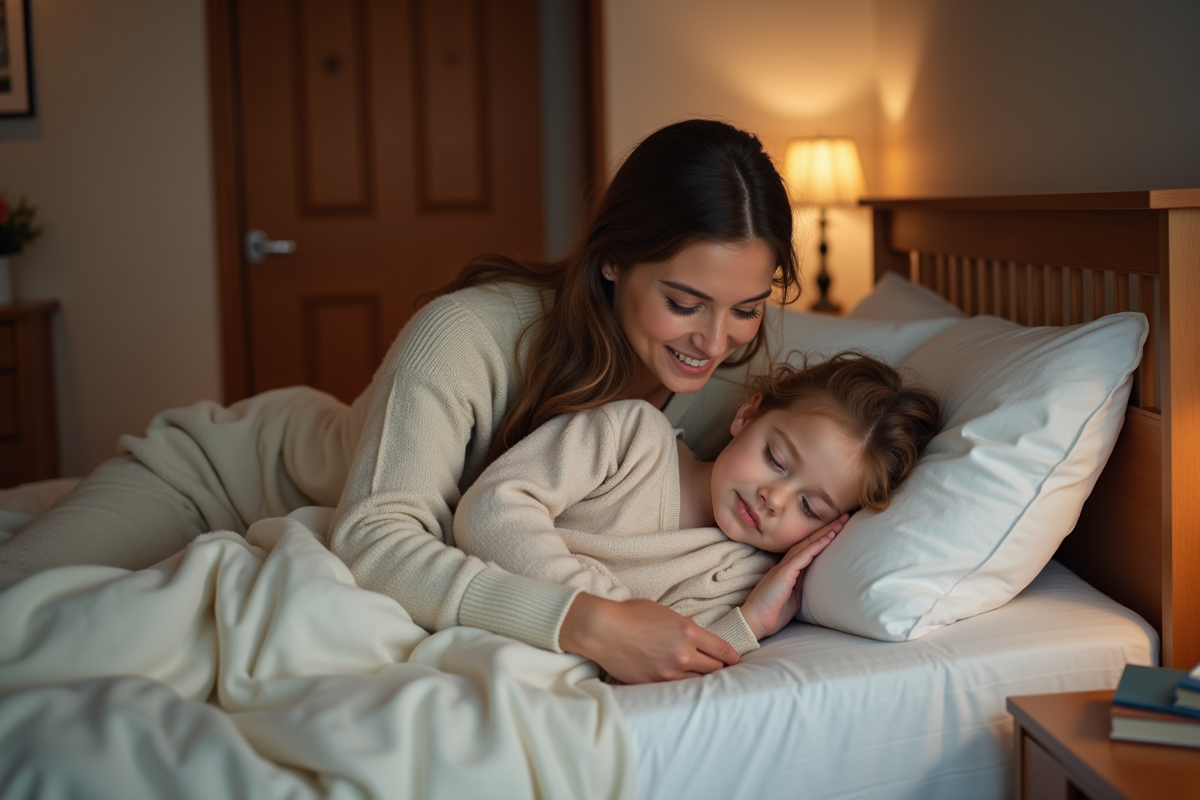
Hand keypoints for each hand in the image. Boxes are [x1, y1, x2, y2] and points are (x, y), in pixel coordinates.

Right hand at [559, 593, 739, 682]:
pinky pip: (678, 688)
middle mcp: (683, 653)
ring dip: (701, 678)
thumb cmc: (629, 614)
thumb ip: (683, 626)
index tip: (734, 659)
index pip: (722, 649)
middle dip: (719, 668)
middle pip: (715, 669)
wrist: (603, 630)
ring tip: (701, 676)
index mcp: (688, 631)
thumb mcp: (664, 612)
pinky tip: (681, 681)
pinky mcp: (656, 683)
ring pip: (698, 681)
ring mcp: (670, 671)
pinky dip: (682, 685)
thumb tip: (693, 637)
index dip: (732, 656)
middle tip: (720, 668)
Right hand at [741, 513, 847, 639]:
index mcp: (788, 570)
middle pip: (809, 542)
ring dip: (825, 533)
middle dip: (826, 530)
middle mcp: (786, 564)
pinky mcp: (784, 572)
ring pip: (807, 544)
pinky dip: (817, 545)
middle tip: (843, 518)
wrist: (755, 620)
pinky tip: (829, 537)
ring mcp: (784, 567)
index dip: (822, 539)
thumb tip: (815, 581)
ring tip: (840, 522)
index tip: (837, 530)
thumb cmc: (772, 612)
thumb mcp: (793, 597)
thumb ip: (802, 586)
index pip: (807, 550)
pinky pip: (804, 555)